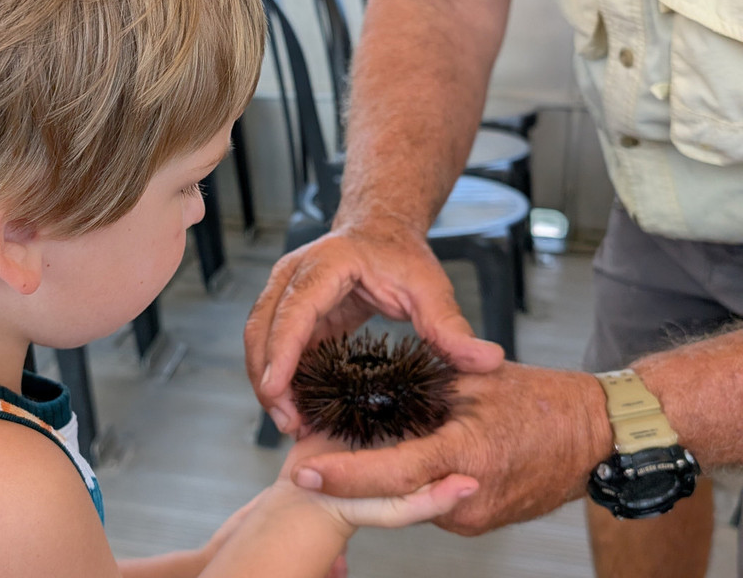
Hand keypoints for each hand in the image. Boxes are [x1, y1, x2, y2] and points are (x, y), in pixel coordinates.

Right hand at [244, 221, 503, 432]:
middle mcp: (294, 274)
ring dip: (267, 381)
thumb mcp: (431, 288)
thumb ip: (452, 327)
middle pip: (262, 328)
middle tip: (287, 423)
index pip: (294, 310)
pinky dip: (278, 377)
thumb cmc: (402, 255)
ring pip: (258, 338)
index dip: (282, 352)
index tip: (277, 390)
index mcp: (326, 264)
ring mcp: (284, 290)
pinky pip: (272, 345)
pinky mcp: (287, 310)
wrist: (381, 229)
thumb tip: (487, 361)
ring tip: (289, 424)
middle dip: (267, 378)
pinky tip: (295, 409)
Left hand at [286, 362, 613, 534]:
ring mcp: (474, 515)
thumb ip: (424, 385)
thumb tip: (370, 384)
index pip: (394, 472)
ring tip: (342, 451)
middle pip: (393, 493)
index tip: (307, 470)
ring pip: (410, 498)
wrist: (595, 437)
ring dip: (381, 478)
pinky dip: (411, 481)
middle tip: (304, 460)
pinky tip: (395, 456)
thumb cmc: (540, 401)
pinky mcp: (478, 520)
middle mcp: (468, 498)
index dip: (347, 474)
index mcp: (467, 456)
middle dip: (350, 479)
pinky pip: (431, 500)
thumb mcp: (476, 379)